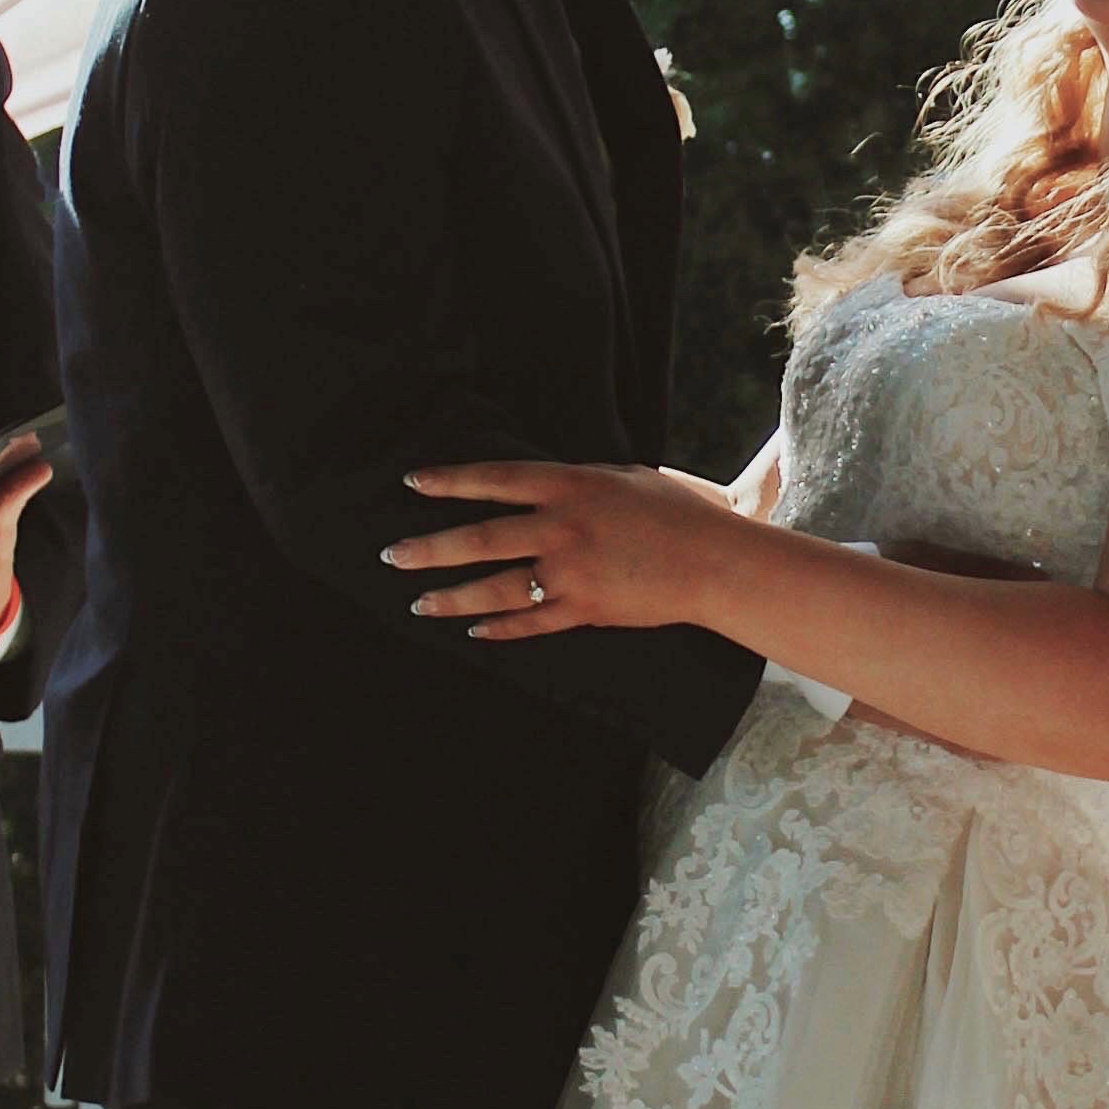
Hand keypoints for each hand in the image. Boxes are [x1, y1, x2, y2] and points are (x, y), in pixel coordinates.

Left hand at [388, 458, 726, 641]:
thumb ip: (578, 482)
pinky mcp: (585, 610)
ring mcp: (571, 573)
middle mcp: (562, 528)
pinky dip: (499, 627)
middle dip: (430, 548)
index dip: (450, 482)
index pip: (495, 480)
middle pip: (479, 539)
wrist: (715, 562)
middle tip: (393, 555)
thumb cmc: (678, 512)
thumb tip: (539, 486)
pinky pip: (530, 623)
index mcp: (571, 485)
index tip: (412, 483)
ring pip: (495, 588)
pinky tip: (474, 630)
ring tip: (418, 602)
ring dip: (452, 597)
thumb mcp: (624, 478)